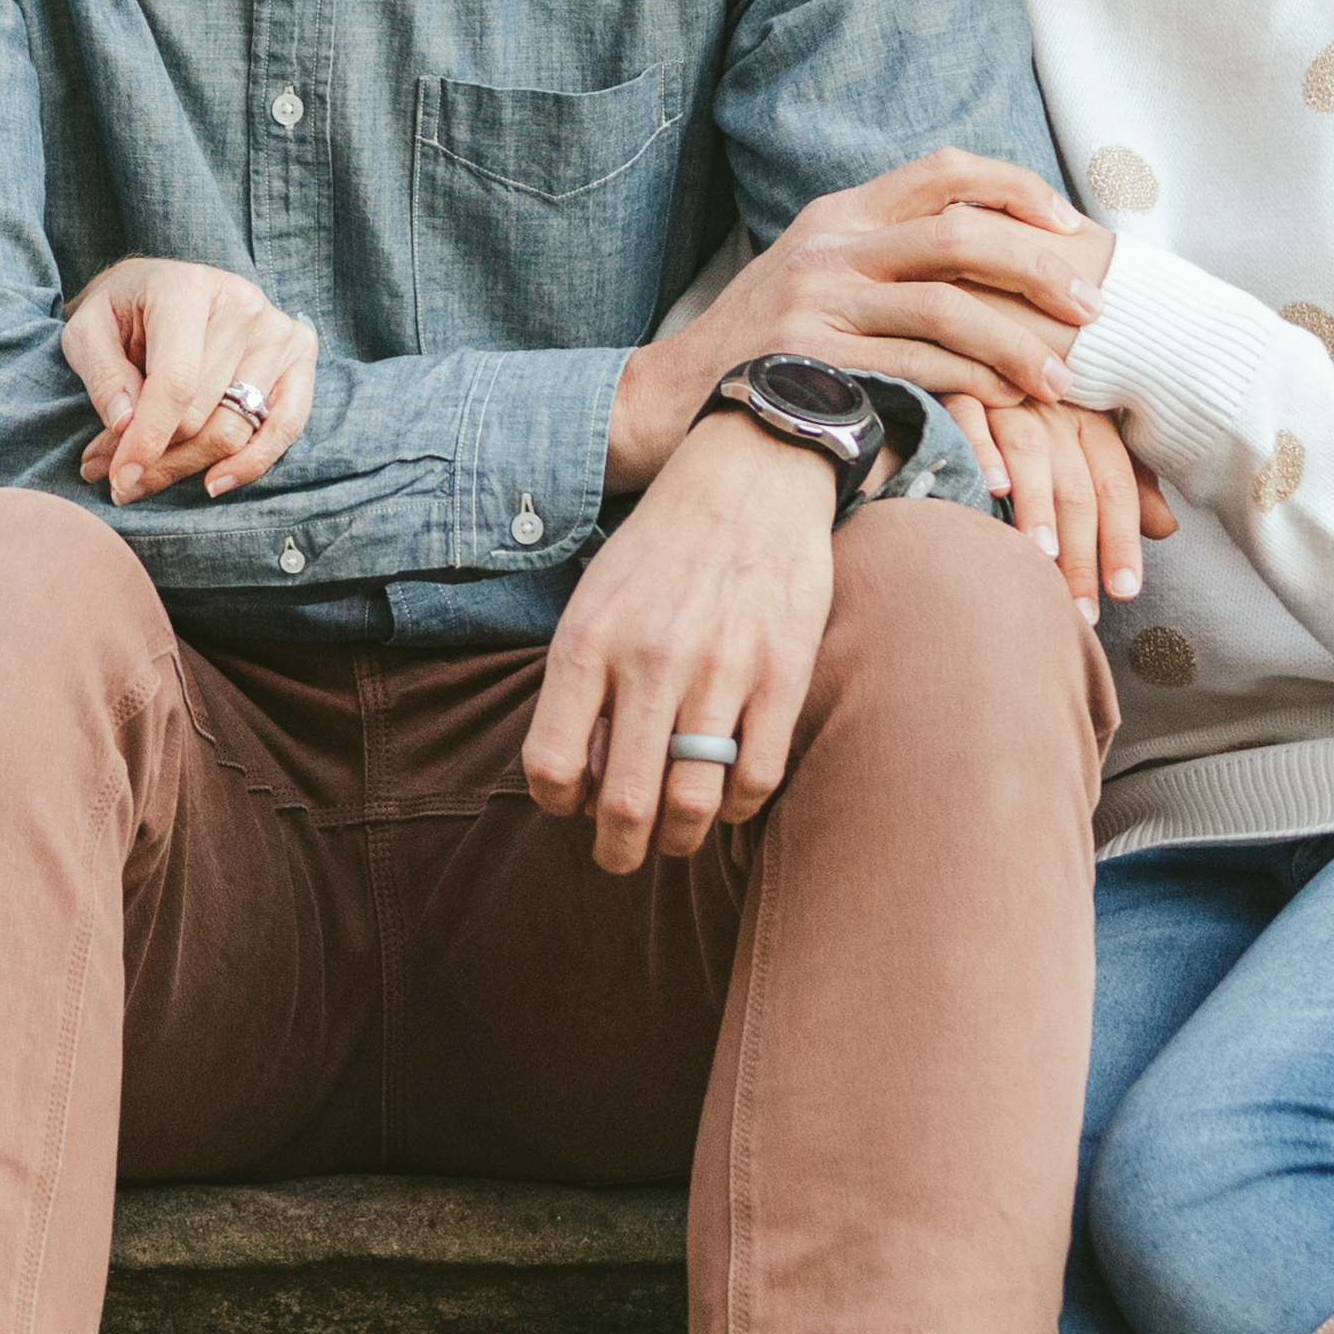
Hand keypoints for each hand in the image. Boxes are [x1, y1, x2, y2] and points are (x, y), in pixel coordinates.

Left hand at [61, 255, 318, 501]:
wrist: (160, 286)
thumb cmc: (121, 311)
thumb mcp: (86, 330)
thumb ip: (102, 375)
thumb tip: (126, 424)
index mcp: (186, 290)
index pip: (176, 381)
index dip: (148, 438)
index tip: (119, 478)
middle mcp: (242, 304)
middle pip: (202, 414)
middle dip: (154, 456)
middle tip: (110, 472)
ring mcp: (277, 329)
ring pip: (235, 431)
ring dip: (186, 466)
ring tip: (145, 476)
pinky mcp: (299, 354)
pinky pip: (286, 426)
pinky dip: (251, 464)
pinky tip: (215, 483)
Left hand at [520, 417, 840, 874]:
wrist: (748, 478)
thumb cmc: (660, 550)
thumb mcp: (593, 600)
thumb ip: (581, 684)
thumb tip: (580, 781)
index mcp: (588, 642)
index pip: (552, 766)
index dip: (558, 806)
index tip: (573, 807)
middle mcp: (650, 661)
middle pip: (625, 805)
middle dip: (618, 850)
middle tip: (621, 856)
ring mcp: (721, 671)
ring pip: (692, 805)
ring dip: (678, 838)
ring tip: (674, 835)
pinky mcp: (782, 674)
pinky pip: (756, 780)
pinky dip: (736, 809)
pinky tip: (725, 796)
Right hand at [612, 152, 1114, 491]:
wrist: (670, 404)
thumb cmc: (763, 347)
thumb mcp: (815, 275)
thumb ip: (884, 254)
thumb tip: (984, 247)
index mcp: (837, 214)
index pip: (943, 170)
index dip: (1017, 187)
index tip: (1068, 224)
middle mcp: (827, 247)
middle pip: (957, 235)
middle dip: (1038, 271)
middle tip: (1091, 308)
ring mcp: (813, 304)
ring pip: (943, 308)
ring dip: (1015, 344)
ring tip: (1062, 378)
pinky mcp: (808, 363)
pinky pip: (911, 369)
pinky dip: (970, 388)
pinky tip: (1008, 408)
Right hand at [975, 395, 1174, 604]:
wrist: (994, 344)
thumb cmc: (1047, 404)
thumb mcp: (1095, 436)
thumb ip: (1129, 483)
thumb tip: (1166, 529)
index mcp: (1096, 422)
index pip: (1117, 487)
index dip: (1121, 540)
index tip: (1124, 592)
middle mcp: (1059, 410)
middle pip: (1076, 486)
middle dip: (1080, 550)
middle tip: (1079, 606)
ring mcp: (1010, 398)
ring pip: (1030, 454)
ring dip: (1037, 506)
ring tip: (1043, 557)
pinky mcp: (961, 387)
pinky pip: (972, 418)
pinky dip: (983, 452)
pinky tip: (992, 488)